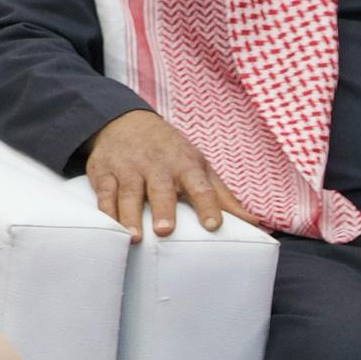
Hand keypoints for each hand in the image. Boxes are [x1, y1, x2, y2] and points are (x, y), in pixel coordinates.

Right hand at [82, 107, 247, 239]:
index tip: (213, 225)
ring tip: (133, 237)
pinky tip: (110, 228)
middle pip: (161, 189)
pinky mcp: (103, 172)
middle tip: (165, 230)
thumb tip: (257, 224)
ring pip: (129, 193)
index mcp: (185, 164)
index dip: (208, 205)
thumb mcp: (199, 166)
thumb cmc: (169, 151)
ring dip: (130, 215)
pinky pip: (103, 193)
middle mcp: (156, 165)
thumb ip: (224, 196)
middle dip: (163, 208)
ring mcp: (128, 168)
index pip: (200, 185)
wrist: (124, 121)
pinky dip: (105, 210)